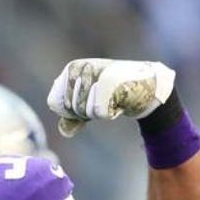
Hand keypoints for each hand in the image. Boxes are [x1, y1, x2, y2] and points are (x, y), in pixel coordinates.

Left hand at [47, 58, 174, 137]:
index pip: (54, 103)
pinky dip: (111, 112)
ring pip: (84, 112)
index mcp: (71, 69)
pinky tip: (120, 100)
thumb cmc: (113, 93)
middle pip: (70, 109)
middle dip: (85, 112)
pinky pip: (100, 114)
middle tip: (103, 98)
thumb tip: (63, 131)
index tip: (85, 101)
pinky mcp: (108, 85)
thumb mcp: (88, 103)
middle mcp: (81, 68)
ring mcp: (95, 75)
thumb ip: (72, 116)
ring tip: (112, 97)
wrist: (145, 85)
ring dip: (99, 112)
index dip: (68, 111)